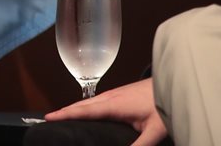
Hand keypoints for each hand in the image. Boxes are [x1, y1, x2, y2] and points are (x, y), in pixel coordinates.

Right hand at [44, 78, 166, 145]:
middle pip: (81, 104)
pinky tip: (86, 110)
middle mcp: (110, 97)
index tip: (49, 117)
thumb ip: (140, 144)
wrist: (172, 81)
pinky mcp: (119, 93)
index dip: (66, 114)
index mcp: (114, 105)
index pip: (84, 111)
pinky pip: (95, 100)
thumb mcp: (155, 129)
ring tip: (62, 115)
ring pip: (88, 101)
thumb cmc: (164, 102)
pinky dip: (84, 105)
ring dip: (74, 107)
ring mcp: (114, 93)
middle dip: (64, 110)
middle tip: (49, 118)